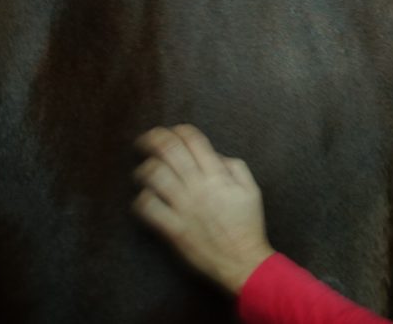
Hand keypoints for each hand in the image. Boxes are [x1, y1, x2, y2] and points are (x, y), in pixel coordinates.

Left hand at [133, 125, 275, 294]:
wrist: (243, 261)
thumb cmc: (247, 225)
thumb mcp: (251, 189)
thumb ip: (234, 166)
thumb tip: (213, 155)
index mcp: (218, 176)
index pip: (193, 140)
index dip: (179, 130)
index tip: (172, 132)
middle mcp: (198, 187)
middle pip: (169, 151)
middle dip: (154, 139)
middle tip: (147, 139)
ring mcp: (184, 208)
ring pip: (155, 175)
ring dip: (145, 168)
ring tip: (143, 168)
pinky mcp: (173, 229)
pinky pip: (149, 208)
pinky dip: (142, 199)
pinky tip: (144, 197)